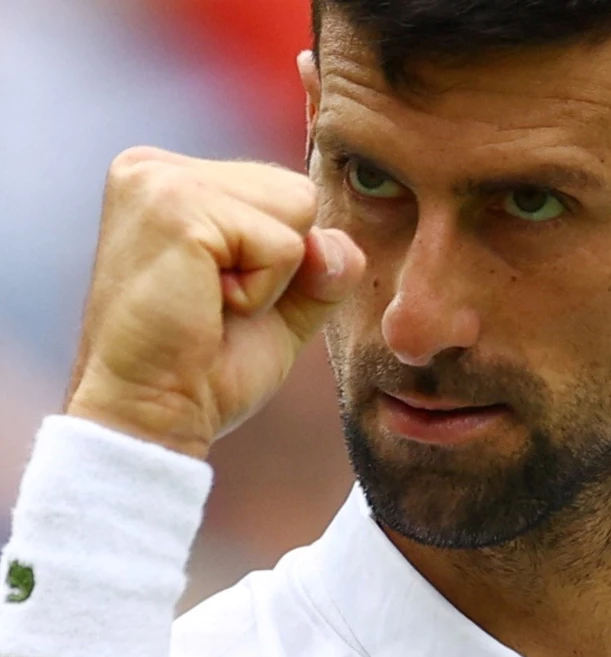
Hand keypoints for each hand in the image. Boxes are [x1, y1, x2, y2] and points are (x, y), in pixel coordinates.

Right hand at [66, 147, 364, 457]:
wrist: (154, 416)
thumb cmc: (206, 368)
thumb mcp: (280, 307)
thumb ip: (321, 266)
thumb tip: (338, 243)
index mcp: (170, 179)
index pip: (282, 191)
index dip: (277, 260)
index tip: (215, 295)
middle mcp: (156, 167)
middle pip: (297, 192)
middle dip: (278, 263)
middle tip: (213, 302)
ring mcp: (162, 181)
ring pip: (298, 209)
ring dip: (272, 277)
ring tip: (209, 301)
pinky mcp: (178, 208)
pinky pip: (284, 246)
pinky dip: (263, 293)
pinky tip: (208, 306)